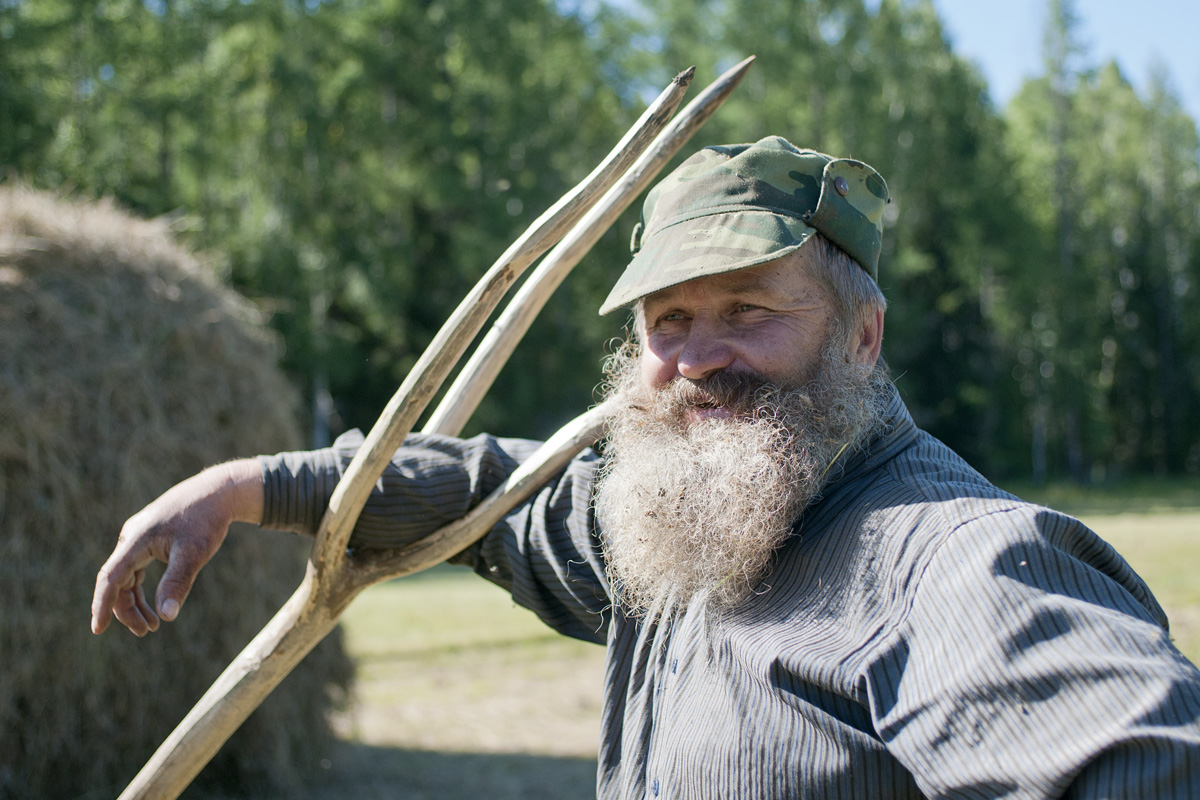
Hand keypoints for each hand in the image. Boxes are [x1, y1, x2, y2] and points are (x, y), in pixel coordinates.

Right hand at [91, 459, 263, 635]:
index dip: (102, 605)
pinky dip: (141, 588)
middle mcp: (131, 538)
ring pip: (126, 577)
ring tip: (152, 626)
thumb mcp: (194, 553)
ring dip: (134, 602)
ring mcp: (138, 537)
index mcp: (135, 540)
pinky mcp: (148, 538)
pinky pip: (136, 568)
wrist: (218, 492)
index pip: (110, 578)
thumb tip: (167, 617)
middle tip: (146, 632)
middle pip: (117, 581)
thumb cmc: (206, 520)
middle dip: (126, 610)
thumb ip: (177, 583)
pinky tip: (153, 604)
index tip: (97, 630)